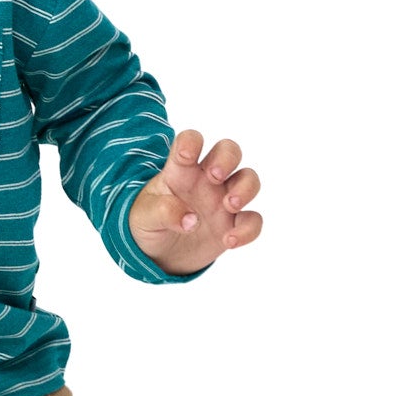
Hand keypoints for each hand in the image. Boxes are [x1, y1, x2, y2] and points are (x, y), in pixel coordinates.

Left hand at [128, 129, 262, 275]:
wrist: (158, 254)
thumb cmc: (149, 223)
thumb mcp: (144, 216)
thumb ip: (162, 211)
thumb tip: (190, 220)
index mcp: (180, 170)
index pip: (190, 142)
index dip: (191, 141)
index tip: (186, 155)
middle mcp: (206, 180)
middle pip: (229, 151)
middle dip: (227, 158)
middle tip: (215, 176)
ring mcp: (223, 200)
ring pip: (248, 179)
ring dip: (245, 188)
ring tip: (230, 205)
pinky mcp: (233, 224)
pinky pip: (252, 220)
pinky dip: (247, 229)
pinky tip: (230, 240)